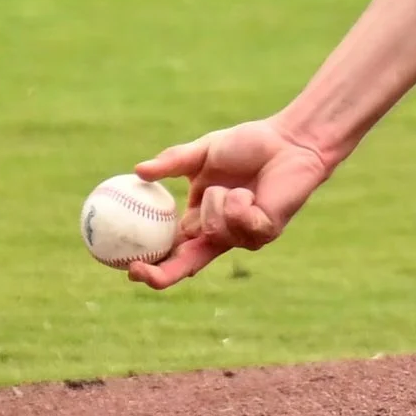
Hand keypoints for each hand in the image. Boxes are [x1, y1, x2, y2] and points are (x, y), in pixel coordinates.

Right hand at [125, 118, 335, 288]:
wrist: (288, 141)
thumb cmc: (248, 145)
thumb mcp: (202, 152)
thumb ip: (172, 163)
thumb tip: (138, 171)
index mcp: (200, 220)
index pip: (170, 250)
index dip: (149, 264)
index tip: (127, 266)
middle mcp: (219, 234)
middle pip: (184, 266)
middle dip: (161, 274)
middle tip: (138, 271)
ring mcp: (242, 236)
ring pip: (212, 232)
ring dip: (217, 202)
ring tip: (235, 186)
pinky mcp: (265, 232)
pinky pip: (236, 223)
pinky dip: (236, 202)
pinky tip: (250, 192)